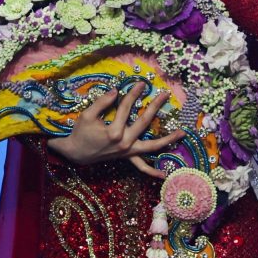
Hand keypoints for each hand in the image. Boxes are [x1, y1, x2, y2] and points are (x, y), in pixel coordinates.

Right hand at [46, 82, 184, 178]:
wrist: (75, 153)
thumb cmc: (80, 132)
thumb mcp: (87, 115)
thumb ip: (102, 102)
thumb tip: (117, 91)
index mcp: (115, 131)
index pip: (127, 107)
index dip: (133, 93)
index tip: (141, 83)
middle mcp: (124, 143)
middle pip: (144, 122)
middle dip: (155, 106)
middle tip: (165, 94)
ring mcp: (127, 152)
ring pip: (151, 146)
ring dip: (167, 140)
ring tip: (182, 133)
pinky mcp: (126, 158)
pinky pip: (141, 167)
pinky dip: (152, 171)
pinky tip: (163, 174)